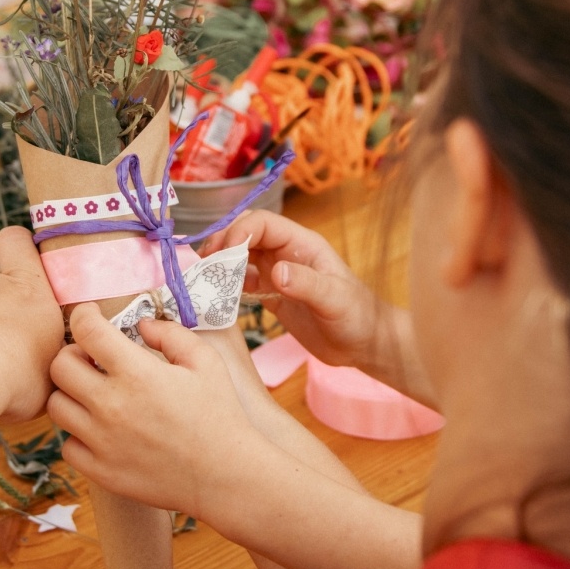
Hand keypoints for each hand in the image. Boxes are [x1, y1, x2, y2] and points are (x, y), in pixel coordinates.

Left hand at [47, 304, 256, 518]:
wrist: (226, 476)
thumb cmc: (219, 414)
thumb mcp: (204, 361)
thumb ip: (169, 334)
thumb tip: (140, 325)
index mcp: (136, 373)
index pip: (86, 330)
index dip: (83, 315)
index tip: (89, 316)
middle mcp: (111, 405)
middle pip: (59, 367)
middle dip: (73, 354)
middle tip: (92, 358)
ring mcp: (101, 441)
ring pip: (56, 406)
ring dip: (72, 393)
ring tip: (95, 394)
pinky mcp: (100, 471)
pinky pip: (68, 445)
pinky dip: (79, 434)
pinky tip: (101, 429)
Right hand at [202, 210, 384, 373]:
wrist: (364, 344)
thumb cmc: (357, 317)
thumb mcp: (335, 299)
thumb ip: (307, 284)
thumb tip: (275, 272)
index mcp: (302, 244)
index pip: (263, 224)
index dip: (240, 232)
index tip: (222, 253)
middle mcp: (287, 253)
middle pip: (247, 235)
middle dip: (223, 243)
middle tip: (205, 264)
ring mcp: (278, 273)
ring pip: (241, 257)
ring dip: (221, 263)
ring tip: (204, 278)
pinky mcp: (272, 295)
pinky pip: (243, 282)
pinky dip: (227, 285)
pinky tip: (217, 295)